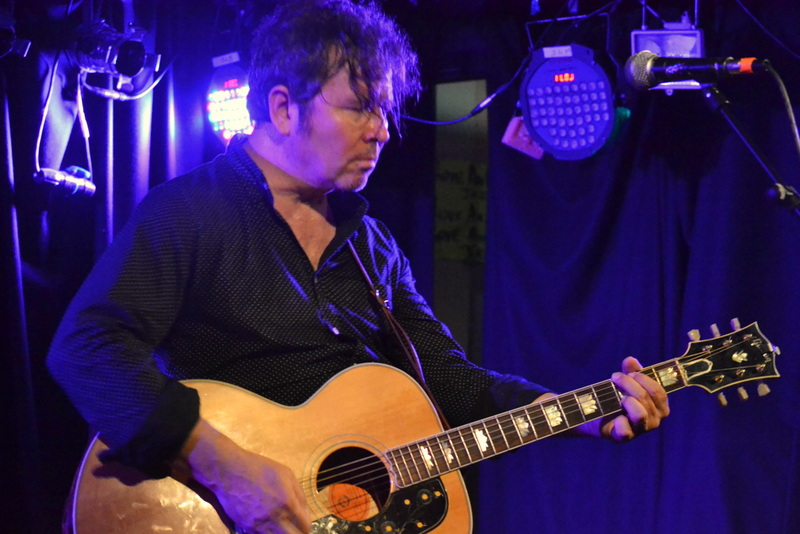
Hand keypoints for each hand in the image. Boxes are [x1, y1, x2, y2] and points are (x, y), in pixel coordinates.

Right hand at [180, 419, 311, 533]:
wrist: (229, 470)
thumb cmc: (259, 468)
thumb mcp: (286, 474)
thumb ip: (299, 494)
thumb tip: (304, 512)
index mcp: (288, 502)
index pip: (305, 526)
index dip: (306, 526)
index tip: (303, 523)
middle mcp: (275, 517)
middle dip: (297, 533)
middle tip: (294, 527)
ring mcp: (259, 524)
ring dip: (281, 533)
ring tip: (281, 527)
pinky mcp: (246, 528)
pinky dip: (268, 533)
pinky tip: (268, 525)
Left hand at [576, 356, 669, 441]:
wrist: (597, 415)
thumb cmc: (617, 397)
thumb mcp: (625, 383)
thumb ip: (631, 371)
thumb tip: (630, 359)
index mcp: (659, 407)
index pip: (659, 392)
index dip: (644, 380)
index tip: (630, 372)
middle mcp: (654, 420)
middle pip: (646, 398)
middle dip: (629, 384)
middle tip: (615, 377)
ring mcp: (640, 430)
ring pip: (640, 414)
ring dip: (627, 400)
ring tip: (618, 396)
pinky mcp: (624, 438)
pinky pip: (626, 431)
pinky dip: (620, 422)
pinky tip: (616, 416)